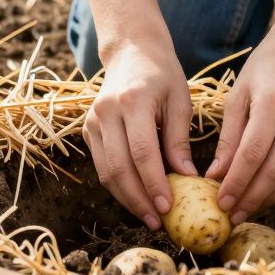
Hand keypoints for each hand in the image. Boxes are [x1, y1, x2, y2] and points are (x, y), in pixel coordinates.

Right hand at [85, 37, 195, 229]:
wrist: (131, 53)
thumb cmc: (162, 76)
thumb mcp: (180, 101)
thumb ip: (180, 140)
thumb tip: (187, 178)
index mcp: (133, 100)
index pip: (142, 151)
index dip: (154, 183)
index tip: (169, 206)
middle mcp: (106, 111)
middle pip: (119, 167)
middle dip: (138, 200)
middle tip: (158, 221)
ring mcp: (93, 121)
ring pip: (105, 172)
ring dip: (127, 198)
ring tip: (149, 216)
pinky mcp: (88, 129)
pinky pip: (102, 165)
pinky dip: (118, 185)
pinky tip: (137, 198)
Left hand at [206, 24, 274, 223]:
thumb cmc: (266, 68)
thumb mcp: (239, 95)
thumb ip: (229, 138)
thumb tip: (216, 176)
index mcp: (273, 101)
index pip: (252, 153)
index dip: (236, 183)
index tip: (221, 202)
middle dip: (251, 197)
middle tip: (232, 214)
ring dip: (270, 197)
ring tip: (247, 207)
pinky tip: (268, 191)